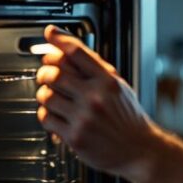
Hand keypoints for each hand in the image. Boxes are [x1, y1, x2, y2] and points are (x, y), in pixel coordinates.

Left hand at [36, 25, 182, 182]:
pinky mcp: (74, 137)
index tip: (49, 33)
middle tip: (46, 72)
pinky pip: (46, 118)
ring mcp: (84, 117)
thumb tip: (71, 51)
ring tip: (49, 94)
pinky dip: (45, 113)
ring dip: (43, 93)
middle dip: (45, 70)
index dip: (59, 40)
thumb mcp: (119, 86)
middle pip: (55, 72)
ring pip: (46, 95)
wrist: (139, 149)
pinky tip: (53, 113)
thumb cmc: (128, 117)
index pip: (77, 52)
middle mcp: (95, 97)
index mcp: (107, 81)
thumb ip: (97, 70)